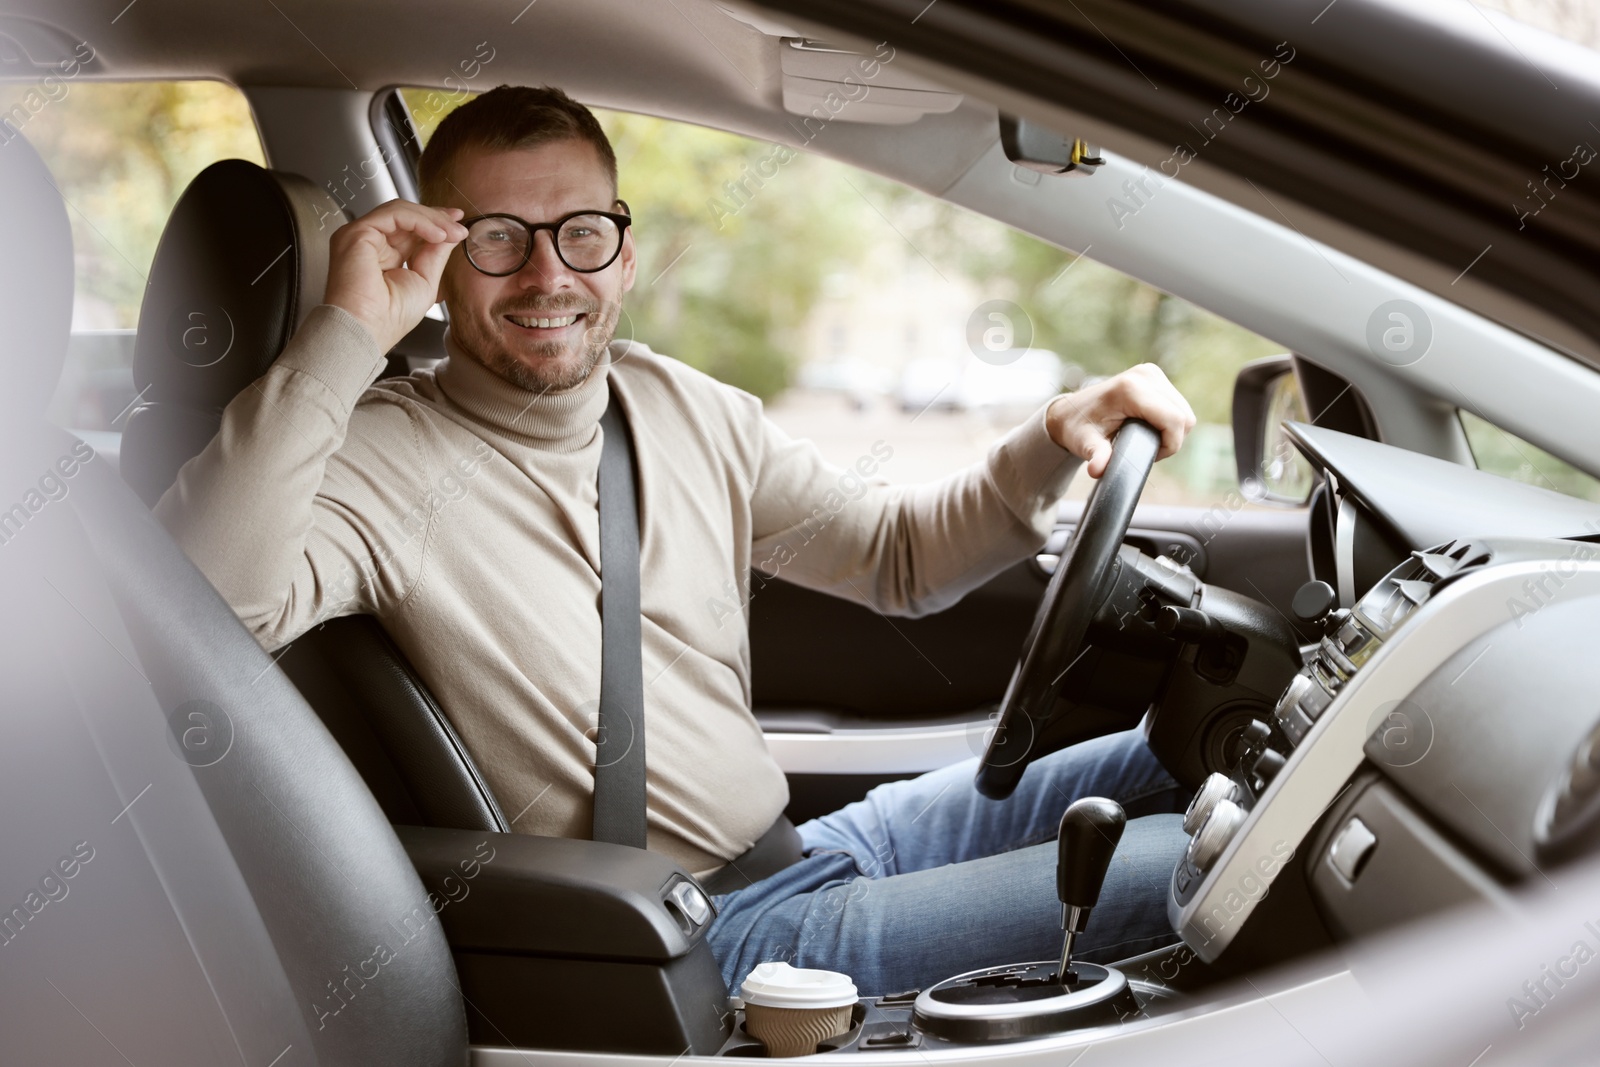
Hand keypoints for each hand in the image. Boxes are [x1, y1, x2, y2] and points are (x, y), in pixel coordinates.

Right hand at [323, 200, 468, 353]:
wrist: (366, 332)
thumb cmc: (388, 319)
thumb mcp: (425, 281)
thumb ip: (436, 253)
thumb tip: (450, 233)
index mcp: (382, 256)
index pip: (409, 229)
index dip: (434, 222)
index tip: (458, 224)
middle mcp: (368, 243)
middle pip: (405, 217)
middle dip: (437, 218)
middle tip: (460, 227)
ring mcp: (360, 236)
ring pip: (400, 211)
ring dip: (431, 219)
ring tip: (452, 232)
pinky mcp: (356, 232)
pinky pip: (393, 214)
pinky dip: (419, 220)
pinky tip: (437, 234)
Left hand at [1045, 363, 1196, 477]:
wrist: (1071, 411)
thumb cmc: (1078, 428)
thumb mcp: (1085, 444)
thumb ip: (1096, 456)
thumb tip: (1098, 470)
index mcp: (1131, 389)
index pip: (1174, 420)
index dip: (1169, 445)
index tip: (1150, 455)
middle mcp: (1145, 375)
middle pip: (1184, 417)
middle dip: (1171, 440)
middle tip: (1147, 450)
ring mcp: (1151, 373)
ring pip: (1184, 412)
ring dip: (1172, 432)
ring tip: (1147, 439)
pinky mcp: (1155, 376)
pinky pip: (1178, 405)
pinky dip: (1170, 422)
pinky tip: (1151, 428)